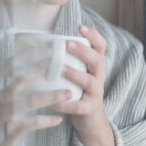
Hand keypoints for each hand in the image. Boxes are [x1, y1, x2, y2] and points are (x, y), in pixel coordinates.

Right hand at [0, 47, 70, 145]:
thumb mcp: (6, 101)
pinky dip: (44, 120)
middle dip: (39, 70)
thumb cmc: (3, 120)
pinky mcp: (8, 131)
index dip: (22, 56)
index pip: (8, 67)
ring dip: (51, 96)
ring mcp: (2, 114)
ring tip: (69, 93)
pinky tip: (58, 119)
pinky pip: (29, 123)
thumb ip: (15, 87)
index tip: (38, 47)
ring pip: (29, 101)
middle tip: (59, 64)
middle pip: (19, 80)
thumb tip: (36, 68)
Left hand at [51, 25, 114, 145]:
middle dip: (82, 51)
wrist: (90, 119)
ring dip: (75, 74)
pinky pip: (78, 106)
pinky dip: (65, 103)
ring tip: (60, 69)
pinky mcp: (90, 109)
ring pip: (90, 81)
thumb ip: (69, 59)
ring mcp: (96, 93)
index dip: (93, 35)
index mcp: (95, 65)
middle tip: (68, 44)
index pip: (100, 46)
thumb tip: (44, 40)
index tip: (80, 26)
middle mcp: (99, 76)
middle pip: (96, 59)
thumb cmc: (79, 90)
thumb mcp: (79, 72)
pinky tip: (52, 101)